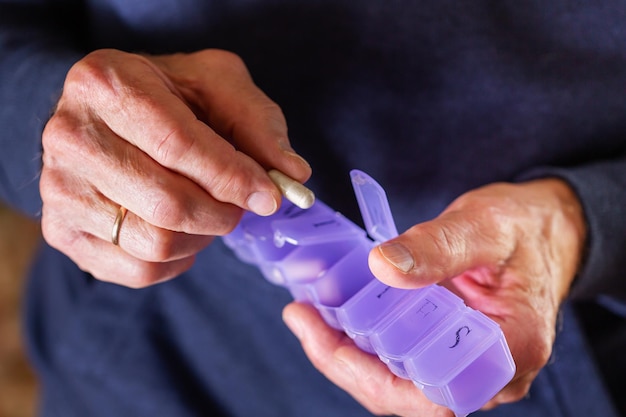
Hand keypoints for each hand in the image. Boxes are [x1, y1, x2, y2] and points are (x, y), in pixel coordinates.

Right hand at [40, 49, 310, 286]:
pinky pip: (137, 270)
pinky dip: (178, 261)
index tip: (271, 196)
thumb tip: (294, 176)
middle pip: (166, 203)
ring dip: (203, 237)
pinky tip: (185, 232)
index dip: (233, 178)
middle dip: (223, 213)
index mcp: (107, 83)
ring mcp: (59, 188)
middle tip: (244, 206)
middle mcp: (70, 135)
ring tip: (213, 214)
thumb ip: (258, 124)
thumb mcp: (218, 85)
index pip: (178, 144)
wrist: (108, 114)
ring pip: (153, 242)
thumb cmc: (169, 96)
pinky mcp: (62, 230)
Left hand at [284, 178, 585, 414]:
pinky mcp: (447, 347)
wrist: (544, 229)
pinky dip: (363, 338)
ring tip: (307, 312)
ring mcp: (465, 362)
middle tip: (302, 316)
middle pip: (404, 394)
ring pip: (396, 380)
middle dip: (345, 360)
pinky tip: (335, 310)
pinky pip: (400, 358)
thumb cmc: (525, 228)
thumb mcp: (485, 226)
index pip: (435, 396)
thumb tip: (383, 266)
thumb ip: (438, 246)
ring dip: (347, 350)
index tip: (327, 337)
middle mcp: (488, 371)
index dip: (373, 379)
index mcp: (510, 351)